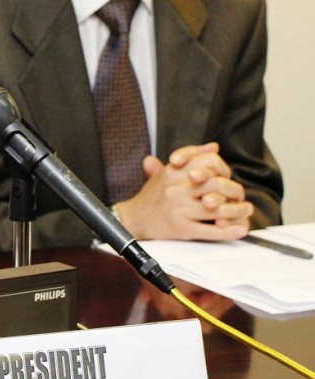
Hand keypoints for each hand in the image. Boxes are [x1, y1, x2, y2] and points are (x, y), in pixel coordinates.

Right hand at [116, 142, 252, 240]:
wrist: (133, 219)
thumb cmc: (152, 196)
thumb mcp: (167, 172)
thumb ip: (190, 157)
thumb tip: (213, 147)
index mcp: (173, 172)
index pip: (208, 162)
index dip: (222, 168)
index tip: (226, 177)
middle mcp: (176, 189)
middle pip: (216, 184)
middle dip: (233, 190)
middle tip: (239, 195)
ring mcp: (179, 209)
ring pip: (218, 209)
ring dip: (237, 211)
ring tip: (246, 210)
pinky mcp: (181, 228)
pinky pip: (210, 231)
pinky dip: (228, 231)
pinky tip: (239, 230)